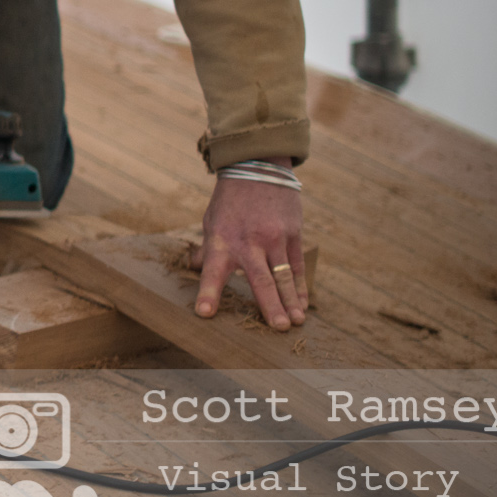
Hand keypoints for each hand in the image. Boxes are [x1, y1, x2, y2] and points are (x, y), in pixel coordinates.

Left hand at [195, 159, 306, 328]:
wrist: (257, 168)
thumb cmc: (229, 201)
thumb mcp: (210, 222)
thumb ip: (206, 249)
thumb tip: (194, 268)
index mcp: (221, 241)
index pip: (211, 272)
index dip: (208, 293)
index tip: (204, 314)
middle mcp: (248, 243)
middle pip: (260, 279)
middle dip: (269, 305)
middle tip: (278, 327)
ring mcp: (273, 239)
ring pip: (284, 276)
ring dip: (291, 301)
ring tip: (296, 322)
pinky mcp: (292, 234)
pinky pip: (297, 266)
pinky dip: (299, 287)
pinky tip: (302, 304)